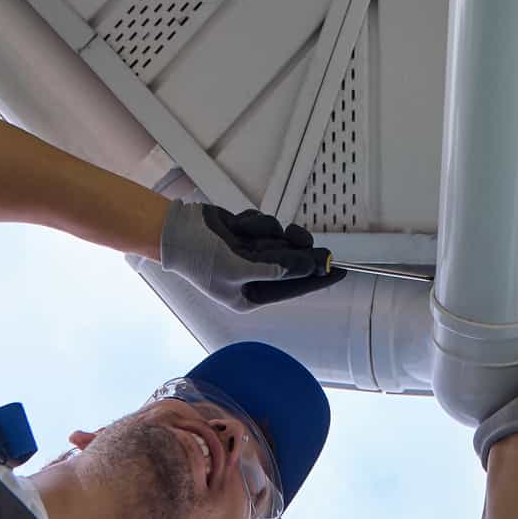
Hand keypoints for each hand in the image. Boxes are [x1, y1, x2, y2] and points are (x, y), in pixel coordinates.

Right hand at [157, 203, 345, 311]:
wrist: (175, 229)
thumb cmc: (200, 256)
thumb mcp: (241, 268)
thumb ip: (277, 269)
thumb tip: (309, 267)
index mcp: (251, 296)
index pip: (293, 288)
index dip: (318, 278)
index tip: (341, 270)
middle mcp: (255, 277)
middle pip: (293, 263)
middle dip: (294, 250)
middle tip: (306, 241)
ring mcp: (252, 255)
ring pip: (282, 240)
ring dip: (268, 233)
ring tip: (246, 234)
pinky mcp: (249, 235)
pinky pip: (268, 226)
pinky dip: (255, 222)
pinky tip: (236, 225)